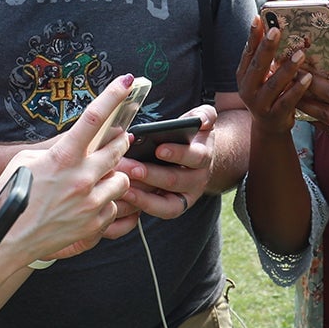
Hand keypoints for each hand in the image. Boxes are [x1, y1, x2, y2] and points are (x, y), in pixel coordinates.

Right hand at [8, 74, 136, 259]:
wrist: (8, 238)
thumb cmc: (11, 195)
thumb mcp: (26, 161)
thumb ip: (56, 149)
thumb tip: (78, 141)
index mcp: (63, 157)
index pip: (94, 118)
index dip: (113, 96)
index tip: (126, 81)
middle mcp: (81, 178)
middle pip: (118, 148)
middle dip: (118, 142)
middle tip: (116, 140)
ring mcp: (90, 202)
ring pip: (122, 179)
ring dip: (113, 176)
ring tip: (96, 180)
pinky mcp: (95, 223)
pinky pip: (113, 205)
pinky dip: (105, 202)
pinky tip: (88, 204)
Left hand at [118, 104, 216, 219]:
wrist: (196, 157)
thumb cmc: (191, 136)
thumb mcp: (200, 121)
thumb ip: (204, 115)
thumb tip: (201, 121)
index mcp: (203, 156)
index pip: (194, 156)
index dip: (178, 154)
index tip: (159, 149)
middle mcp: (198, 180)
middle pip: (176, 180)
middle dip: (151, 174)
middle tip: (129, 168)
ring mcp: (186, 197)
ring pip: (168, 203)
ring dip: (144, 196)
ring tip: (124, 187)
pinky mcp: (174, 207)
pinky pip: (161, 212)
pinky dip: (143, 206)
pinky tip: (125, 196)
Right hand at [235, 16, 313, 136]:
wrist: (269, 128)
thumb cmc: (268, 94)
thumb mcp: (261, 77)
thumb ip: (265, 57)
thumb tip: (273, 27)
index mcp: (243, 75)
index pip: (248, 52)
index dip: (253, 36)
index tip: (259, 18)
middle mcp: (247, 89)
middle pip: (257, 66)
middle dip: (267, 47)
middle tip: (277, 30)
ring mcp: (259, 104)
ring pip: (273, 84)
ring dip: (287, 68)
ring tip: (300, 53)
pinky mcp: (274, 116)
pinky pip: (287, 101)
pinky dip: (297, 89)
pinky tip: (308, 77)